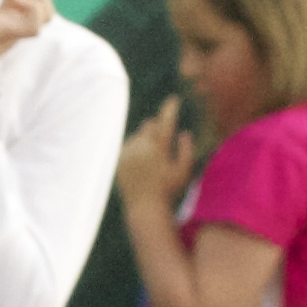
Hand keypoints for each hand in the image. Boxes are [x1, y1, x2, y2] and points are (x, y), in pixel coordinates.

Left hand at [116, 96, 195, 216]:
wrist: (144, 208)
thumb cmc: (169, 192)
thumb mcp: (184, 172)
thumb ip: (186, 151)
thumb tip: (184, 133)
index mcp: (158, 149)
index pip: (165, 121)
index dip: (170, 108)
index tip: (173, 99)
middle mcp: (141, 148)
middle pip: (148, 125)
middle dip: (156, 127)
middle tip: (163, 137)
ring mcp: (128, 153)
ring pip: (137, 135)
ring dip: (145, 139)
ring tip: (153, 157)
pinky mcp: (120, 160)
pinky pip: (128, 146)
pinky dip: (135, 148)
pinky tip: (142, 162)